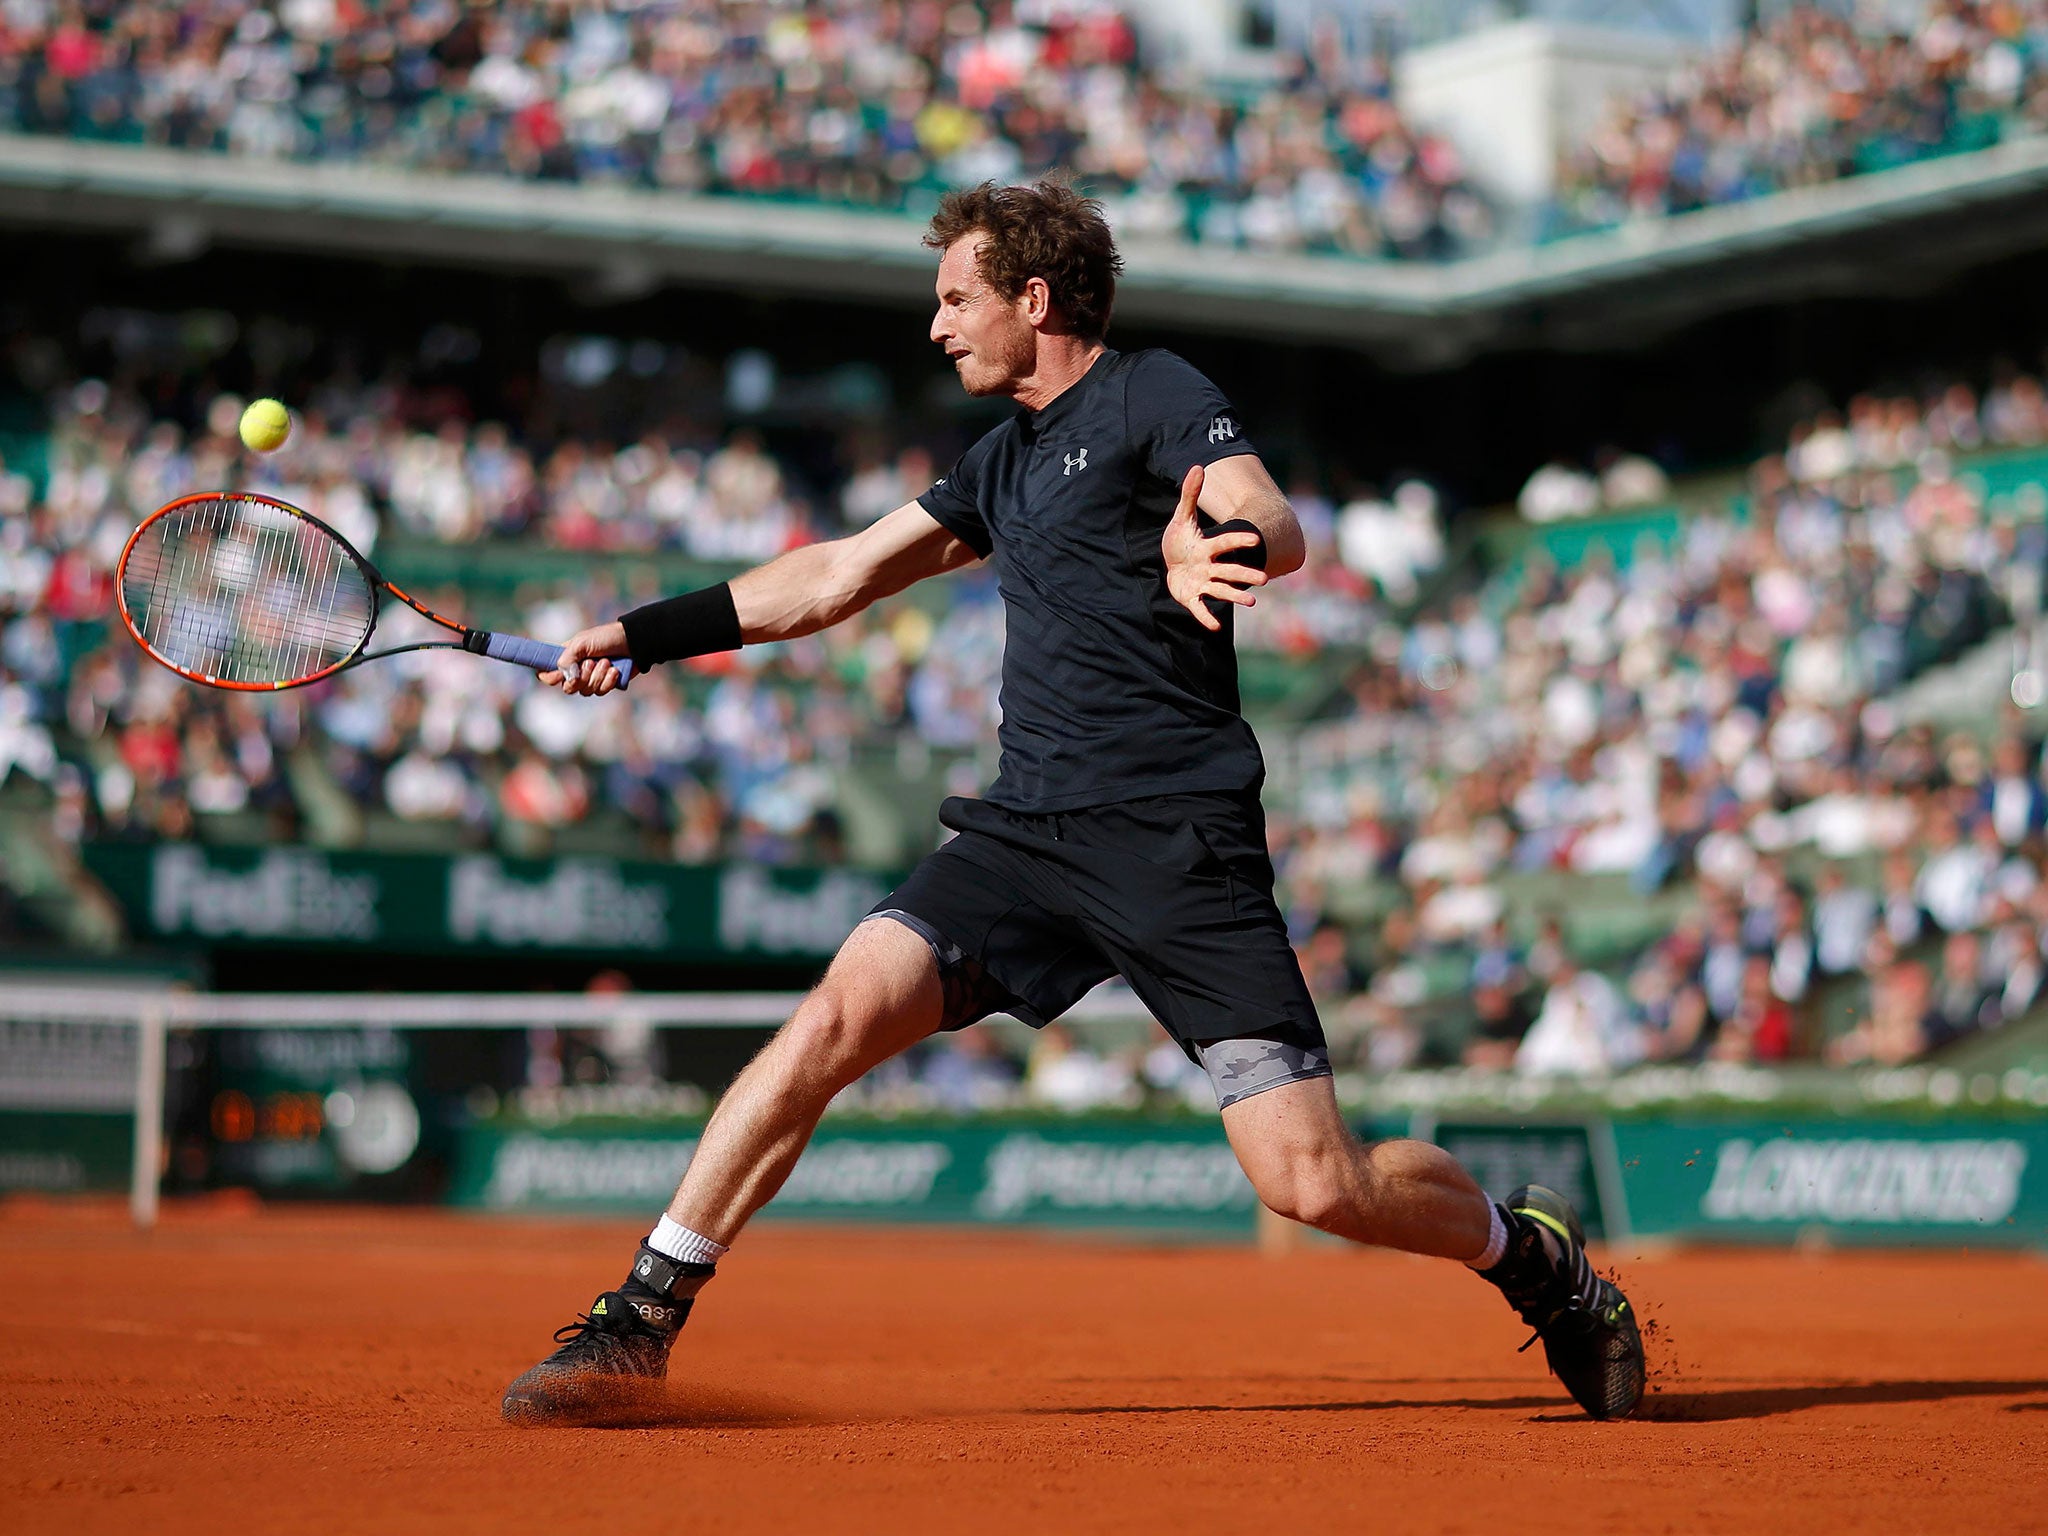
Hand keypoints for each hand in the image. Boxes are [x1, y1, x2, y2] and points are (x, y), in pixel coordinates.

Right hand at [538, 621, 628, 695]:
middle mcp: (576, 670)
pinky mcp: (605, 685)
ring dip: (597, 676)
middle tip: (591, 662)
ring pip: (585, 691)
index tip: (558, 675)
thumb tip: (565, 676)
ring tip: (606, 662)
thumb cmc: (606, 638)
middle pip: (568, 688)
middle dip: (581, 678)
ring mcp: (591, 679)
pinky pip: (600, 692)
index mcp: (566, 658)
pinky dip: (608, 681)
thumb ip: (568, 658)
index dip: (550, 678)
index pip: (547, 674)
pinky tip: (615, 670)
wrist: (634, 642)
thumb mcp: (583, 642)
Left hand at [1161, 464, 1265, 632]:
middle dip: (1245, 575)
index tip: (1256, 539)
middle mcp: (1209, 566)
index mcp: (1207, 547)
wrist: (1172, 561)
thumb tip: (1197, 467)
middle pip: (1229, 570)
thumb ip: (1190, 494)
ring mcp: (1202, 583)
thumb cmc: (1180, 540)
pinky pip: (1200, 608)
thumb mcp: (1181, 517)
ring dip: (1234, 597)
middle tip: (1264, 579)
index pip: (1225, 542)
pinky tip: (1213, 627)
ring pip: (1221, 591)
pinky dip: (1206, 617)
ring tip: (1251, 603)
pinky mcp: (1191, 597)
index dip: (1239, 540)